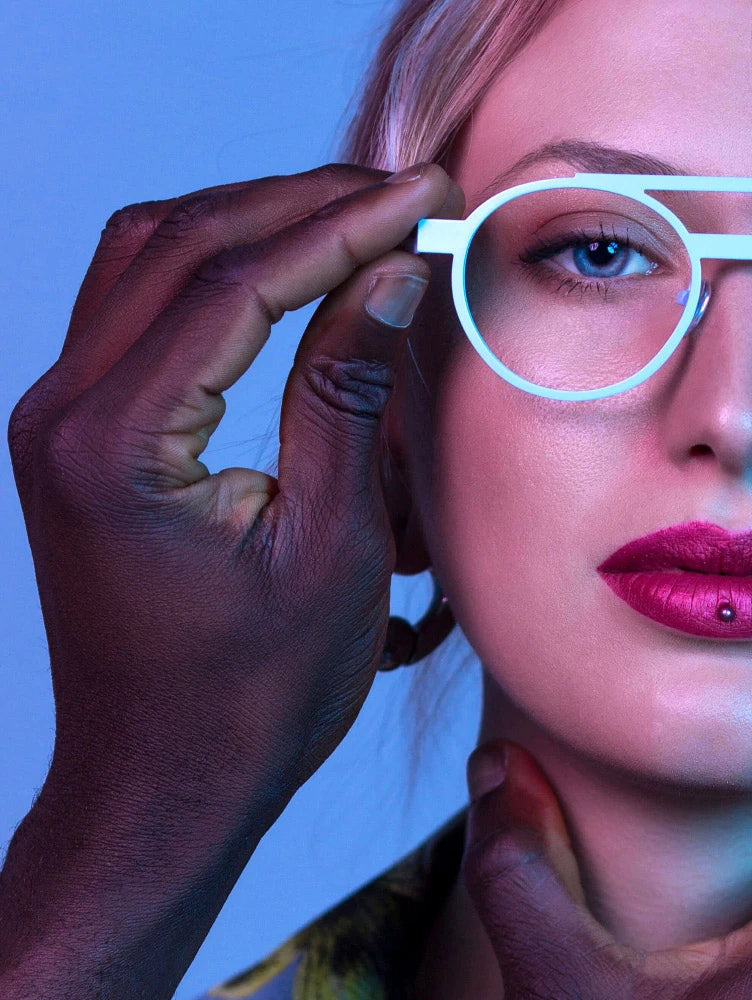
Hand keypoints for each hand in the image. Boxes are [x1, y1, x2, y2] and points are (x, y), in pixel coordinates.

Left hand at [8, 162, 463, 830]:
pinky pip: (137, 310)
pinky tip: (286, 277)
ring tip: (355, 221)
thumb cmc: (250, 697)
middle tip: (402, 196)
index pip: (236, 280)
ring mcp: (58, 420)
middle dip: (300, 203)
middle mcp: (62, 413)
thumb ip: (348, 396)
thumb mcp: (330, 547)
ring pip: (145, 258)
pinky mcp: (79, 437)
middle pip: (178, 242)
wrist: (165, 780)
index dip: (341, 223)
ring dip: (252, 223)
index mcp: (118, 444)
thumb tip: (388, 277)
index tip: (422, 196)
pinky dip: (216, 274)